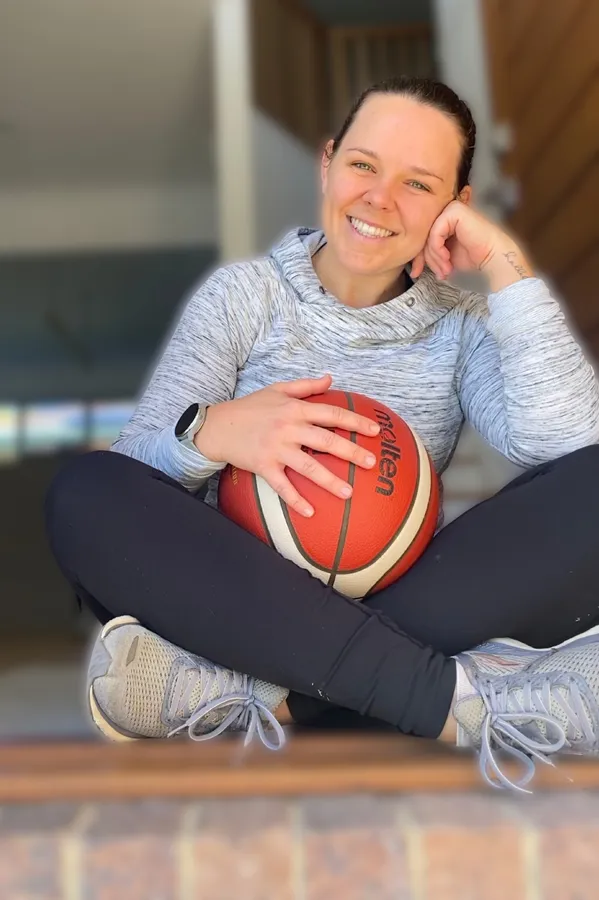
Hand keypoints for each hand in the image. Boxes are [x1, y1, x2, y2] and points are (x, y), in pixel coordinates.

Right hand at [195, 374, 380, 516]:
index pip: (332, 413)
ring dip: (330, 481)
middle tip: (371, 463)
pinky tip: (310, 512)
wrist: (217, 425)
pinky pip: (282, 486)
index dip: (355, 421)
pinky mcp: (264, 466)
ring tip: (349, 492)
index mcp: (295, 409)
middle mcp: (288, 428)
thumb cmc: (249, 407)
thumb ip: (305, 386)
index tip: (375, 430)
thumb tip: (330, 379)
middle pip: (326, 440)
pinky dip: (296, 500)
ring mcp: (276, 449)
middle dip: (351, 452)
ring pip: (308, 466)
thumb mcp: (277, 389)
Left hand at [411, 200, 533, 290]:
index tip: (417, 273)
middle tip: (440, 274)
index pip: (421, 237)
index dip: (418, 256)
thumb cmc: (472, 256)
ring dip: (435, 258)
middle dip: (428, 259)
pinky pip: (435, 233)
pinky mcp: (454, 211)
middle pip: (423, 237)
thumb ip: (429, 254)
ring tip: (446, 269)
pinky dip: (438, 249)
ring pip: (427, 236)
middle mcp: (445, 211)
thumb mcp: (443, 256)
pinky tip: (447, 258)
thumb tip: (412, 268)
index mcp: (442, 220)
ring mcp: (450, 209)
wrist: (493, 257)